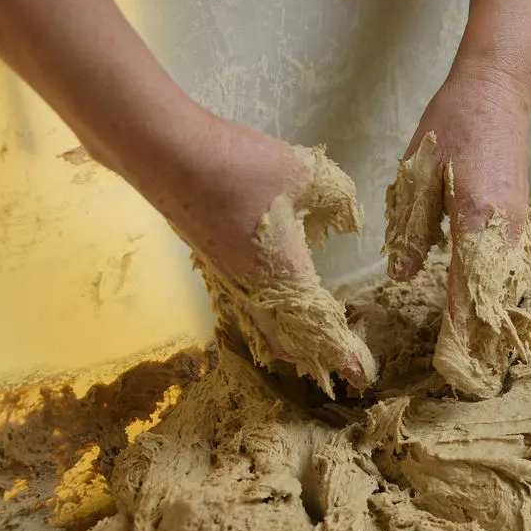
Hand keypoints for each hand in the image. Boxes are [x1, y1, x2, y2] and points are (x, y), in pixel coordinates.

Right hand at [129, 112, 376, 393]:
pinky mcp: (208, 257)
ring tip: (308, 344)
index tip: (362, 376)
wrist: (168, 155)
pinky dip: (263, 317)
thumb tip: (349, 221)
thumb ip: (340, 202)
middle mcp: (253, 288)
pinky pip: (243, 303)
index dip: (342, 354)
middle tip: (339, 364)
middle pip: (284, 341)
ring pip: (258, 326)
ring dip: (286, 340)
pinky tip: (270, 301)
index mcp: (283, 276)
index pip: (319, 330)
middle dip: (315, 356)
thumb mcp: (309, 176)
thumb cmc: (242, 167)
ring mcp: (225, 276)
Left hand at [385, 63, 530, 396]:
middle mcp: (505, 231)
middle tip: (466, 386)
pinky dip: (496, 299)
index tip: (447, 367)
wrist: (496, 92)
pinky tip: (485, 320)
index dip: (457, 332)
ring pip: (504, 288)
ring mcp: (517, 227)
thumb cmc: (451, 127)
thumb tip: (404, 278)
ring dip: (491, 325)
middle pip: (494, 299)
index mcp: (477, 221)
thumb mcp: (416, 174)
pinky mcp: (517, 222)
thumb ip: (412, 229)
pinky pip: (506, 271)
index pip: (467, 291)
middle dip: (479, 343)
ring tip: (478, 366)